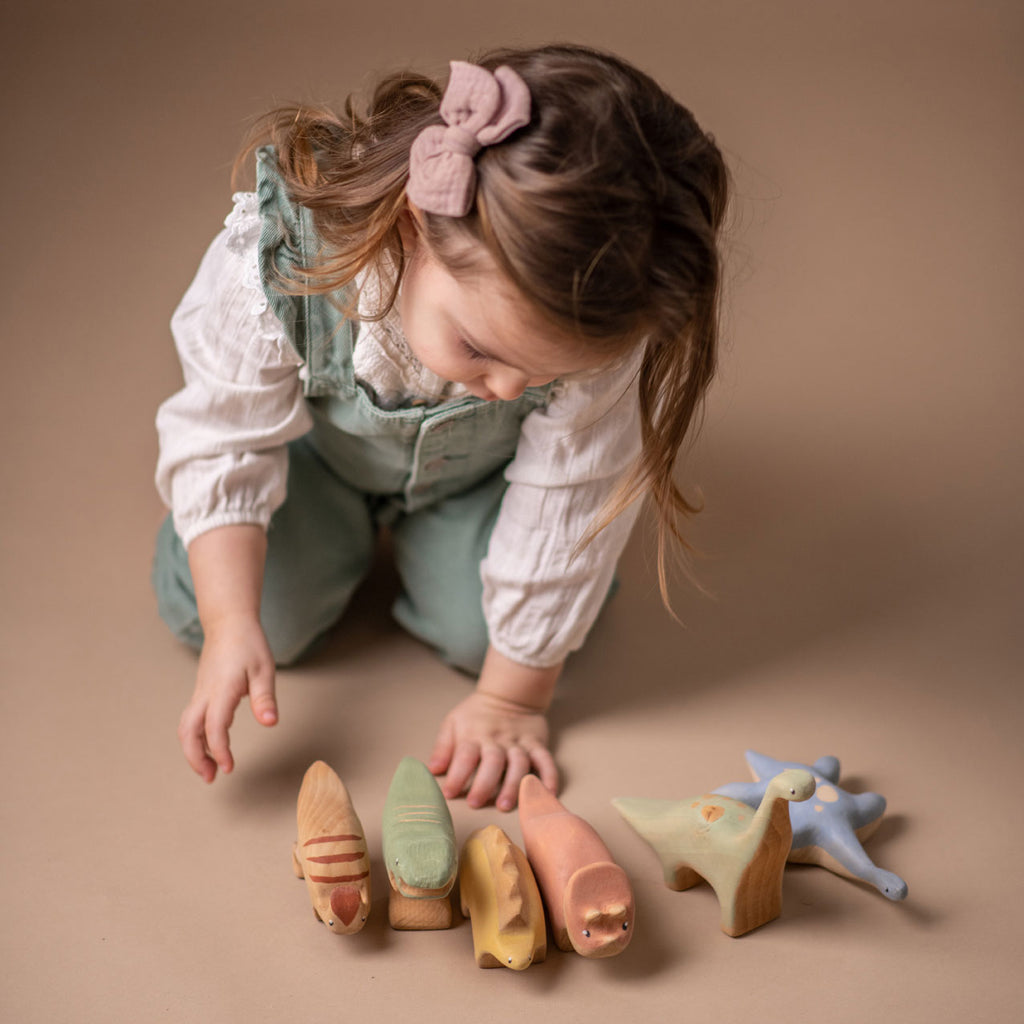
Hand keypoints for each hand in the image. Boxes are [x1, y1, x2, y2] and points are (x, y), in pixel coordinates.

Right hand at [177, 614, 277, 782]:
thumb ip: (265, 698)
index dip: (219, 750)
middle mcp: (205, 693)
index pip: (214, 726)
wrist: (228, 622)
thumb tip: (270, 724)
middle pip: (188, 731)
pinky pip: (192, 719)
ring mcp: (200, 692)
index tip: (229, 768)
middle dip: (195, 758)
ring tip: (210, 768)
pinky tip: (212, 745)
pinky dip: (197, 737)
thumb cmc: (249, 644)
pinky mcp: (202, 691)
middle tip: (212, 778)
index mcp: (222, 689)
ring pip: (186, 726)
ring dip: (193, 749)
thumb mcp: (264, 669)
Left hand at [428, 690, 557, 811]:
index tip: (449, 793)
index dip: (456, 775)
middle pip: (493, 761)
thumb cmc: (476, 714)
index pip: (464, 755)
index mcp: (474, 734)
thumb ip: (443, 746)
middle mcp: (497, 739)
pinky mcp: (537, 743)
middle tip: (475, 803)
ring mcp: (519, 742)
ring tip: (505, 805)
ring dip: (513, 784)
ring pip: (519, 763)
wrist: (509, 693)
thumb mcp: (453, 722)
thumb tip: (433, 770)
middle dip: (484, 783)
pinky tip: (547, 793)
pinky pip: (546, 759)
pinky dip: (549, 776)